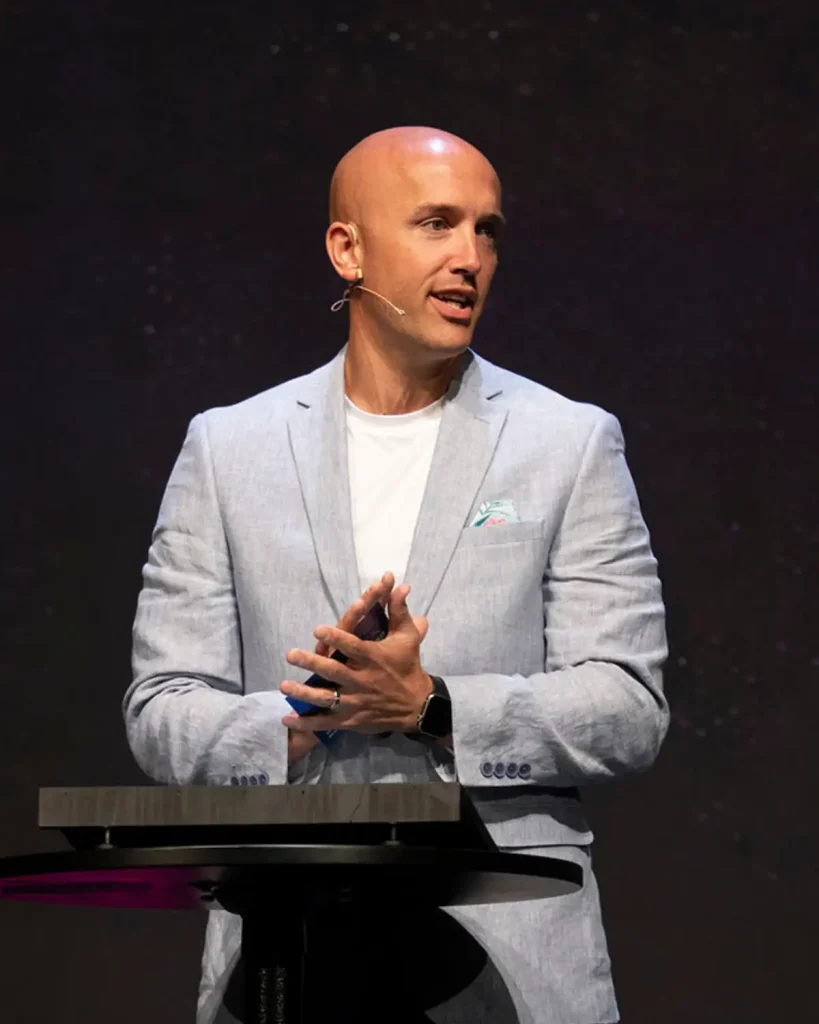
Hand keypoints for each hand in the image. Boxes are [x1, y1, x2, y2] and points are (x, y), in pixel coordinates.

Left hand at [285, 572, 396, 761]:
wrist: (417, 705)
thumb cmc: (408, 666)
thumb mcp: (407, 637)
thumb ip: (398, 610)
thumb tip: (400, 585)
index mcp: (374, 658)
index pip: (353, 646)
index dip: (336, 638)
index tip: (317, 629)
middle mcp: (363, 680)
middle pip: (334, 671)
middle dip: (312, 663)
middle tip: (291, 654)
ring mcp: (356, 701)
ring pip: (326, 698)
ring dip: (304, 693)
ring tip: (284, 685)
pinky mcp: (351, 719)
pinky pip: (326, 722)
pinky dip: (307, 722)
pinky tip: (287, 718)